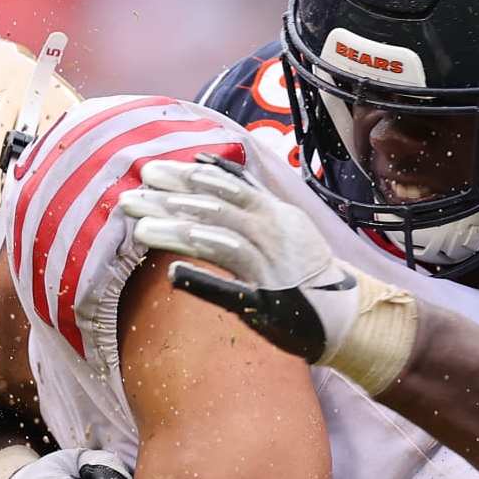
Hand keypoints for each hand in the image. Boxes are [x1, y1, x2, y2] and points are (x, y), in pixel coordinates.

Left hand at [118, 154, 418, 394]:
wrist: (349, 314)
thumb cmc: (307, 270)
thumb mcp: (285, 221)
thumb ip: (249, 195)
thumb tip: (210, 164)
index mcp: (275, 213)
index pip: (226, 186)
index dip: (186, 177)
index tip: (149, 172)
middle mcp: (274, 234)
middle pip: (215, 209)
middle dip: (170, 200)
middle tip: (130, 195)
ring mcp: (272, 268)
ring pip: (220, 241)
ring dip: (178, 233)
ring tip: (141, 228)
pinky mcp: (269, 303)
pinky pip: (233, 291)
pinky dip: (203, 282)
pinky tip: (173, 275)